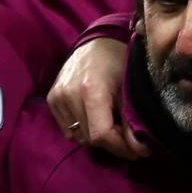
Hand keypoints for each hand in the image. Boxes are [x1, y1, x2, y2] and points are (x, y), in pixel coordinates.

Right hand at [47, 36, 147, 160]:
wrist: (96, 42)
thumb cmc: (119, 61)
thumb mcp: (130, 89)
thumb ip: (131, 120)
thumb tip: (139, 150)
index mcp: (91, 90)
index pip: (101, 134)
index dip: (121, 147)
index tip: (140, 151)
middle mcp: (68, 95)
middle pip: (90, 138)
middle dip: (113, 144)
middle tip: (131, 142)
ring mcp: (56, 97)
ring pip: (78, 136)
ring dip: (98, 139)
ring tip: (116, 130)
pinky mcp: (51, 99)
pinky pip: (68, 129)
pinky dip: (84, 131)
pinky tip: (99, 122)